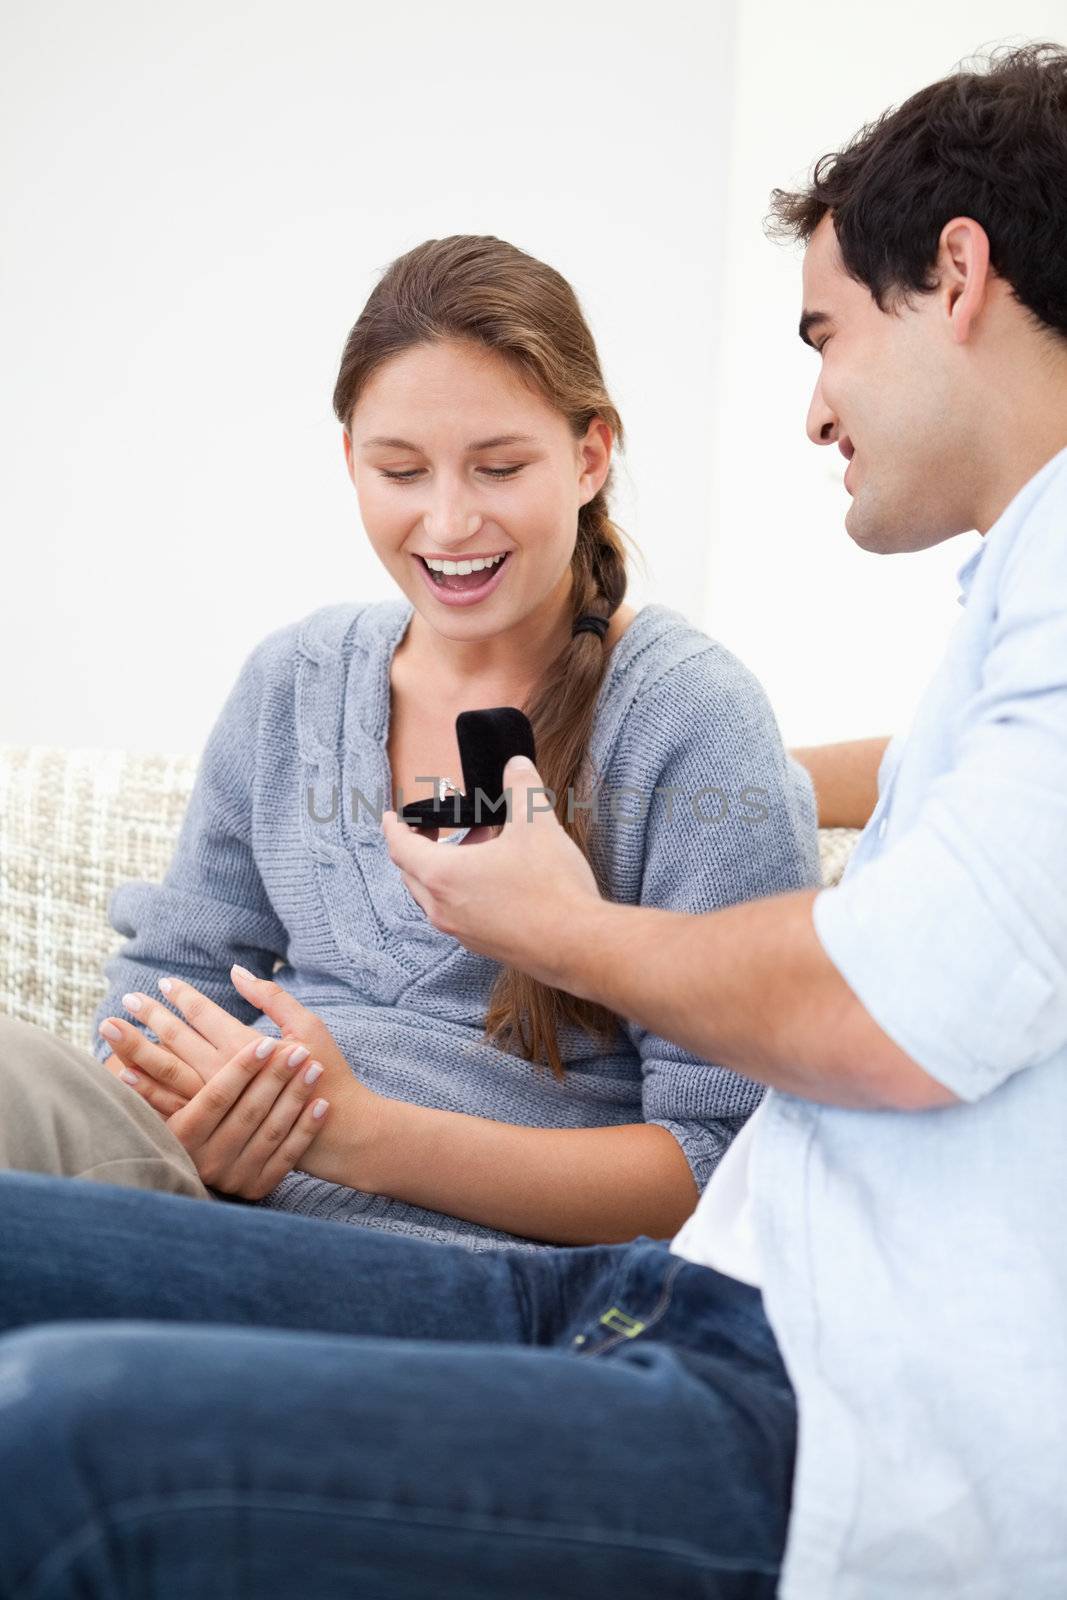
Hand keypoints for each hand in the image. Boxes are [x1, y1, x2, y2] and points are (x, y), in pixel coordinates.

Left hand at [98, 967, 360, 1118]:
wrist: (336, 1133)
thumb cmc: (327, 1074)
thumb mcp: (309, 1027)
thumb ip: (272, 998)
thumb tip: (236, 971)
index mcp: (249, 1048)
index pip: (206, 1016)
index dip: (183, 998)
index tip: (163, 982)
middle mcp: (227, 1076)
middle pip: (178, 1044)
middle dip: (150, 1021)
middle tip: (125, 1002)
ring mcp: (218, 1106)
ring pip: (168, 1077)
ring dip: (138, 1056)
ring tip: (112, 1037)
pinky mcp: (215, 1131)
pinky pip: (174, 1110)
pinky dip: (148, 1094)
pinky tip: (126, 1080)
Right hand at [164, 1031, 333, 1199]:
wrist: (192, 1169)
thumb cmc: (178, 1114)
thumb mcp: (158, 1094)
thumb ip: (154, 1061)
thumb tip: (112, 1022)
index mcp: (181, 1134)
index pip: (216, 1096)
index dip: (242, 1068)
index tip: (266, 1041)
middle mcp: (205, 1160)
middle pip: (248, 1111)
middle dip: (276, 1077)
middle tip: (299, 1050)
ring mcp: (233, 1177)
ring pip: (270, 1131)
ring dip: (295, 1097)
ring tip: (313, 1067)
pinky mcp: (256, 1187)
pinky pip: (286, 1156)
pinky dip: (305, 1128)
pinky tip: (321, 1104)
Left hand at [381, 754, 602, 983]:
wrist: (578, 944)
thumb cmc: (550, 887)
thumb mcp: (536, 823)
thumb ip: (521, 788)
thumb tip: (516, 764)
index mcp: (442, 875)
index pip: (399, 847)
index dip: (393, 827)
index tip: (391, 815)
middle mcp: (442, 908)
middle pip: (412, 873)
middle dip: (421, 844)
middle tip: (439, 824)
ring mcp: (461, 931)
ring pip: (434, 895)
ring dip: (445, 866)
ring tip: (480, 843)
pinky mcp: (482, 945)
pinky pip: (456, 912)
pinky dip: (462, 889)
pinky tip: (496, 875)